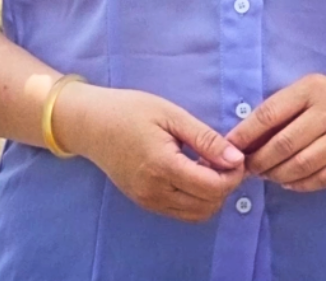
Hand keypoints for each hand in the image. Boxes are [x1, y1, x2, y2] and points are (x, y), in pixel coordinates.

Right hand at [54, 84, 247, 222]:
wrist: (90, 124)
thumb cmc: (130, 111)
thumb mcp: (172, 115)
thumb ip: (205, 139)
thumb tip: (236, 158)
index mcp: (162, 166)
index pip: (213, 187)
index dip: (234, 174)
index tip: (236, 154)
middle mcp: (154, 191)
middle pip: (209, 205)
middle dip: (226, 185)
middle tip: (225, 159)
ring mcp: (147, 200)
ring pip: (197, 214)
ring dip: (212, 195)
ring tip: (209, 166)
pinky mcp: (144, 202)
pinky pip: (181, 212)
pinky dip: (196, 199)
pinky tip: (194, 173)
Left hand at [226, 73, 325, 192]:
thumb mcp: (310, 89)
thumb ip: (281, 109)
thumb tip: (243, 139)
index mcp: (313, 89)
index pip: (270, 114)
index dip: (245, 135)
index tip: (229, 148)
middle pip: (283, 144)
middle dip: (259, 161)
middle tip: (248, 168)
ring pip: (301, 165)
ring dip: (276, 174)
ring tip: (267, 174)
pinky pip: (322, 178)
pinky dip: (300, 184)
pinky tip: (289, 180)